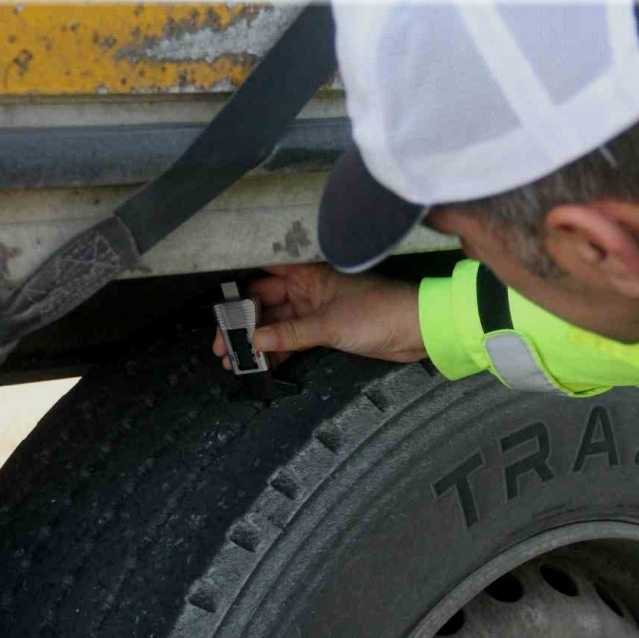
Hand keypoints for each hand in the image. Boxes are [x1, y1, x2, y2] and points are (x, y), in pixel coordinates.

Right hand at [212, 263, 426, 369]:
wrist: (419, 330)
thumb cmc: (381, 312)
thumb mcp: (329, 324)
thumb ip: (289, 333)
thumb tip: (255, 340)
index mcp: (309, 273)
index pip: (263, 276)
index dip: (240, 291)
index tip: (220, 310)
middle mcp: (309, 289)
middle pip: (265, 304)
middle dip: (243, 325)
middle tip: (223, 345)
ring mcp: (317, 310)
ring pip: (278, 324)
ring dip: (258, 341)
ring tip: (235, 360)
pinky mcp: (327, 330)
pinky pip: (293, 339)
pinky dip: (278, 350)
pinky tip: (261, 364)